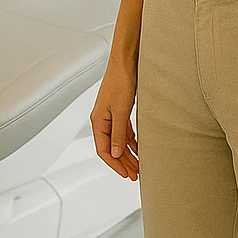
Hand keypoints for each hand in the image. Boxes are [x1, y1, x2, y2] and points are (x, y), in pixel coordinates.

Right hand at [90, 59, 138, 180]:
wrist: (125, 63)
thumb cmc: (120, 82)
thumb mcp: (120, 111)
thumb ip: (117, 134)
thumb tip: (114, 154)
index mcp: (98, 120)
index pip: (103, 150)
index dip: (114, 164)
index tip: (126, 174)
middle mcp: (103, 119)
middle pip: (111, 147)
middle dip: (123, 162)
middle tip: (135, 174)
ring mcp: (111, 115)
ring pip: (118, 141)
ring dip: (127, 153)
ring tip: (139, 165)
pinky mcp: (119, 110)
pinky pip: (123, 132)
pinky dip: (130, 142)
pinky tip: (138, 148)